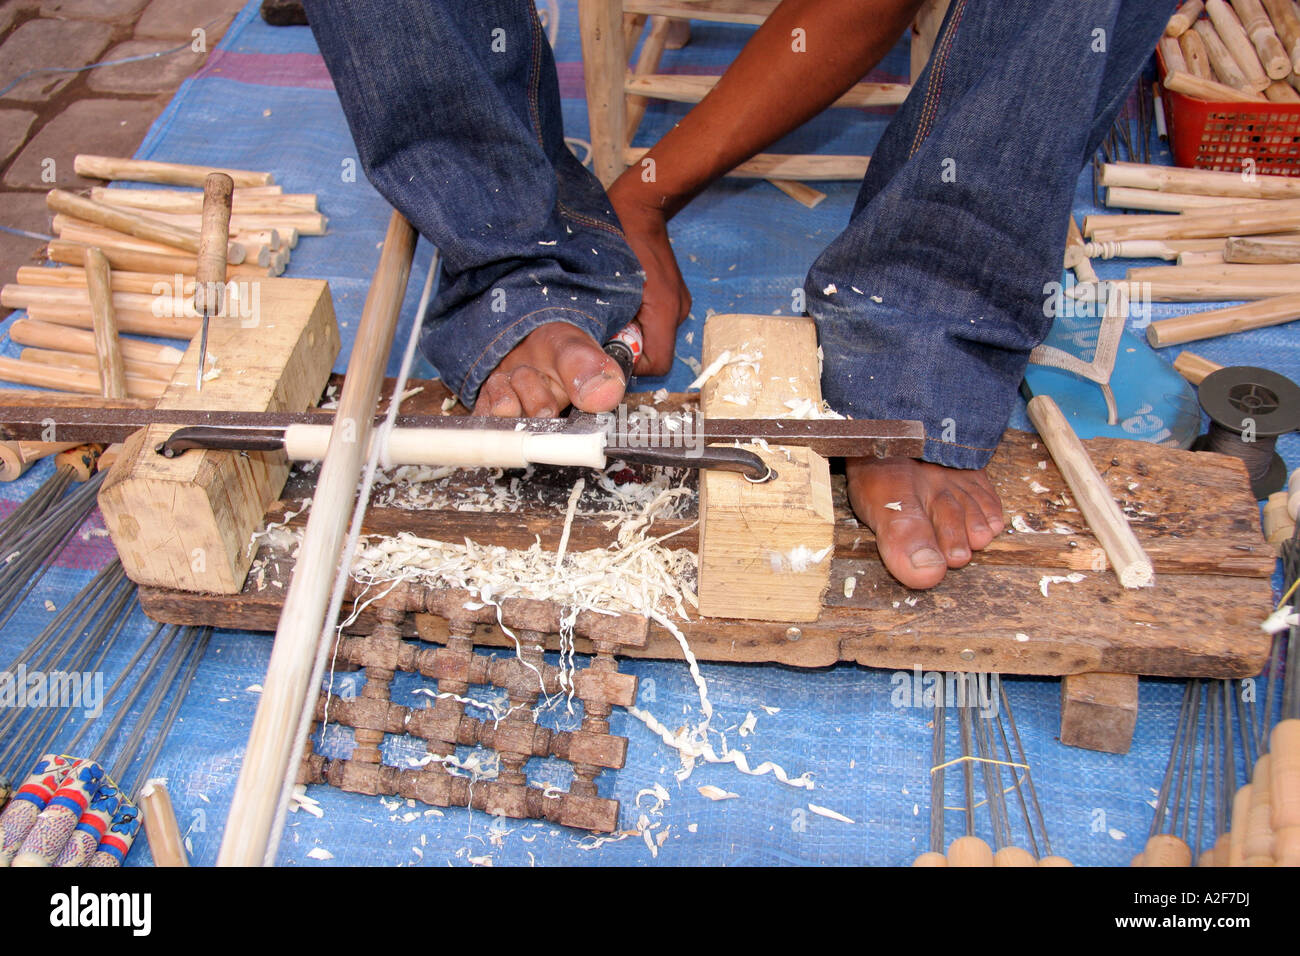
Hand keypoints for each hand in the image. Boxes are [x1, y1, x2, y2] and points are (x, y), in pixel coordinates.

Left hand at [607, 175, 690, 375]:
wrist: (642, 207)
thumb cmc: (619, 239)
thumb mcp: (606, 284)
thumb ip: (607, 320)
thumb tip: (596, 348)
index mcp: (665, 311)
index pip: (658, 365)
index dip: (633, 365)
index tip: (610, 349)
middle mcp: (678, 310)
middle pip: (656, 352)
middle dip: (630, 346)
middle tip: (606, 326)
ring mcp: (679, 302)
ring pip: (655, 336)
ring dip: (633, 331)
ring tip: (614, 308)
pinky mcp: (673, 295)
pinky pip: (656, 320)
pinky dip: (639, 318)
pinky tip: (624, 299)